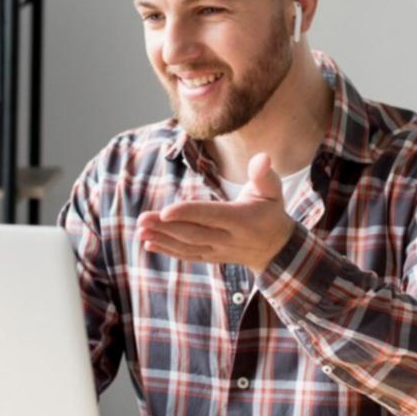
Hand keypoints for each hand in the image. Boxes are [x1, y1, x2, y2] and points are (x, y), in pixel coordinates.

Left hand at [137, 152, 296, 272]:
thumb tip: (262, 157)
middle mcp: (228, 238)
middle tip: (141, 219)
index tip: (165, 211)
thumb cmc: (270, 211)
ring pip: (187, 246)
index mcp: (241, 220)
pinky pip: (188, 256)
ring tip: (140, 230)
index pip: (211, 215)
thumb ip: (264, 174)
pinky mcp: (212, 257)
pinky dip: (168, 251)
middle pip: (193, 233)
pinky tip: (148, 244)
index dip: (188, 213)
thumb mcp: (272, 191)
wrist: (276, 248)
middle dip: (165, 227)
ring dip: (162, 239)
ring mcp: (219, 251)